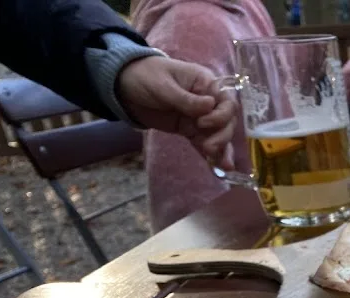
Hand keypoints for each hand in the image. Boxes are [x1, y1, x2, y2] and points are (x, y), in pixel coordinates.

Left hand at [116, 56, 238, 168]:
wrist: (124, 85)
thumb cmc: (145, 76)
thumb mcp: (163, 85)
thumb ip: (186, 99)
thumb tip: (210, 106)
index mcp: (205, 83)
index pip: (226, 101)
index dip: (221, 115)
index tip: (202, 123)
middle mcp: (207, 101)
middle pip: (226, 121)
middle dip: (222, 136)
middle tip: (209, 148)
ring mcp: (199, 117)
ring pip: (218, 134)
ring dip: (222, 150)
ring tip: (223, 166)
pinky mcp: (190, 130)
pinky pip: (204, 142)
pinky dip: (211, 155)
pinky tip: (218, 168)